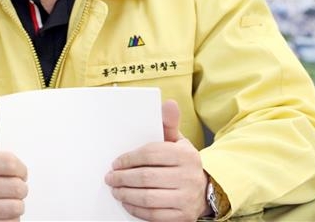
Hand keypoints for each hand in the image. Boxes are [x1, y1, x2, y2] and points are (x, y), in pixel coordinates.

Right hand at [0, 108, 27, 220]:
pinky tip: (1, 213)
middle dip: (21, 188)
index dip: (22, 168)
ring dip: (17, 205)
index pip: (11, 163)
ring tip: (9, 200)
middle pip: (16, 187)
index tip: (20, 172)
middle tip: (15, 187)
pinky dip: (10, 220)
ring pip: (15, 208)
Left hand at [105, 99, 210, 221]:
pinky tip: (127, 203)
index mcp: (185, 154)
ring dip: (127, 194)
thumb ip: (169, 123)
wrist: (204, 190)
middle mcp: (188, 176)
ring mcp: (186, 199)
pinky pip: (155, 215)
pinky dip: (137, 210)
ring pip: (149, 198)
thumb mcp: (178, 141)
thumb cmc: (181, 161)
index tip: (115, 163)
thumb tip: (169, 103)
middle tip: (110, 178)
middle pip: (146, 177)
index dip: (129, 159)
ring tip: (116, 190)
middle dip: (123, 178)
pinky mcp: (183, 217)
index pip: (150, 154)